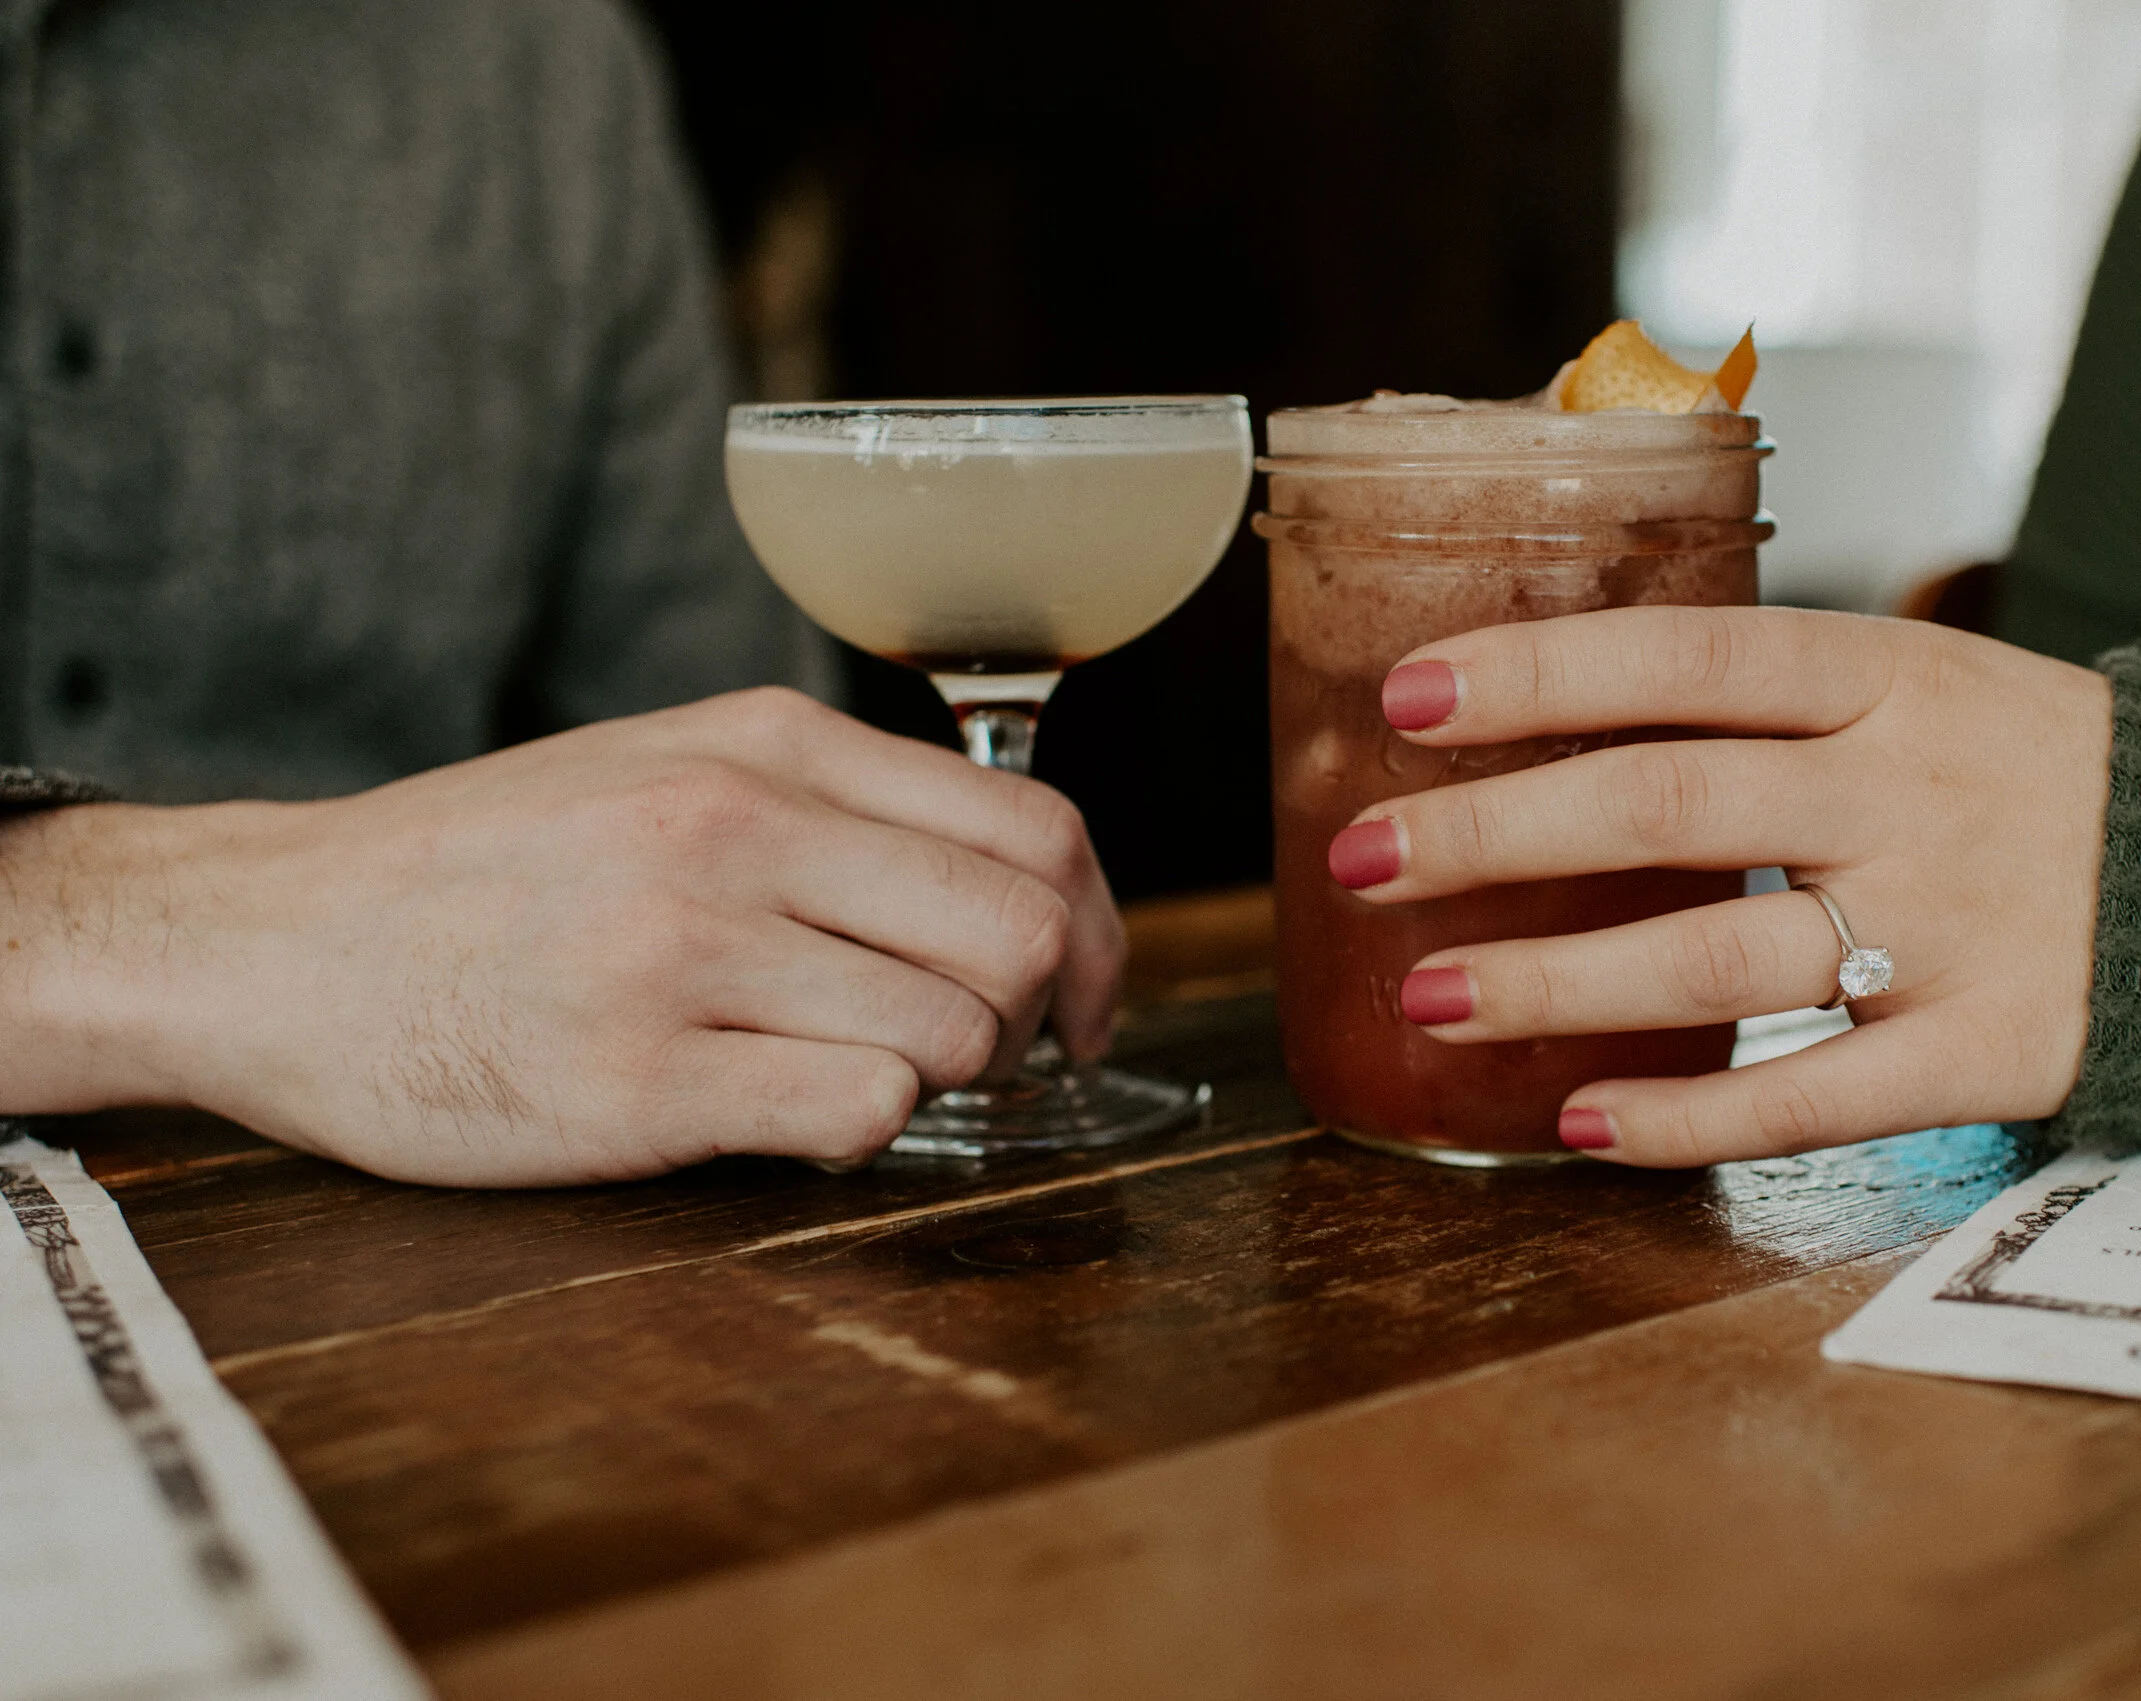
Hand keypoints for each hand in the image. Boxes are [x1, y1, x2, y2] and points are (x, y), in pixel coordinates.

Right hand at [0, 688, 1121, 1183]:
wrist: (275, 938)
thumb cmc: (490, 866)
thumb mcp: (666, 767)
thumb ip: (830, 806)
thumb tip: (1007, 881)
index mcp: (765, 744)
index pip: (1036, 826)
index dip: (1100, 928)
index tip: (1082, 995)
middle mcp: (736, 830)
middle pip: (1026, 933)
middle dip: (1047, 1015)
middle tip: (997, 1054)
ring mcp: (685, 954)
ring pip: (956, 1033)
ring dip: (946, 1078)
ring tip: (864, 1071)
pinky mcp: (635, 1083)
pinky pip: (858, 1111)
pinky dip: (863, 1129)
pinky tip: (795, 1114)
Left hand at [1329, 606, 2113, 1165]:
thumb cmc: (2027, 771)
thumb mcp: (1921, 682)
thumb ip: (1760, 697)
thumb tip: (1544, 698)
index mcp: (1887, 677)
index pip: (1686, 655)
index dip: (1541, 673)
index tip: (1407, 696)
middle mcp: (1908, 790)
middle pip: (1671, 800)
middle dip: (1498, 833)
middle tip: (1363, 859)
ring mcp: (1951, 925)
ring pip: (1721, 958)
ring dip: (1558, 982)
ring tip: (1428, 996)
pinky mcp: (1987, 1051)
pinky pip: (1815, 1098)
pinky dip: (1690, 1119)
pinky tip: (1578, 1122)